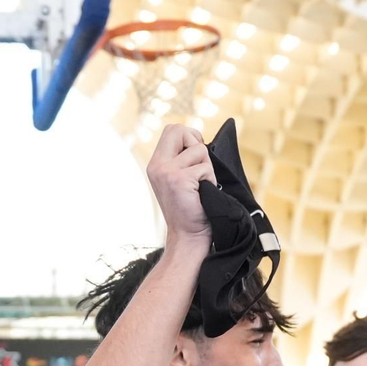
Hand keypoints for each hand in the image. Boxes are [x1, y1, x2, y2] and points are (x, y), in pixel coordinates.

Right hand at [148, 124, 215, 244]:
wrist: (189, 235)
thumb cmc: (192, 209)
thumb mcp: (181, 179)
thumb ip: (183, 159)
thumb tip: (198, 140)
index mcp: (156, 163)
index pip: (172, 130)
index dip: (190, 136)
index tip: (197, 154)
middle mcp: (157, 165)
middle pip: (179, 130)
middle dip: (196, 142)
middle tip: (199, 166)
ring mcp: (166, 172)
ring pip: (199, 150)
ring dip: (207, 168)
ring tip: (201, 187)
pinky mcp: (178, 180)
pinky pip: (205, 168)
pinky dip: (210, 180)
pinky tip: (202, 194)